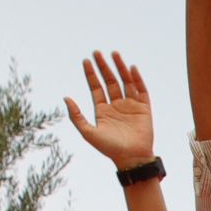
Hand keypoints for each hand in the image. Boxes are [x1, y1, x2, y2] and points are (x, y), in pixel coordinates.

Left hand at [64, 51, 155, 169]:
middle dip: (104, 67)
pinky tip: (131, 69)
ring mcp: (130, 105)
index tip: (86, 61)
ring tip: (114, 54)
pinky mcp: (144, 108)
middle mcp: (116, 105)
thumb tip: (66, 98)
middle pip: (109, 81)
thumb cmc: (109, 149)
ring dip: (119, 68)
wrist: (131, 158)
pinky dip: (137, 79)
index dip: (91, 74)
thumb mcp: (88, 133)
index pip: (96, 87)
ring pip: (125, 82)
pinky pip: (141, 90)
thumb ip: (76, 116)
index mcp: (102, 110)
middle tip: (97, 52)